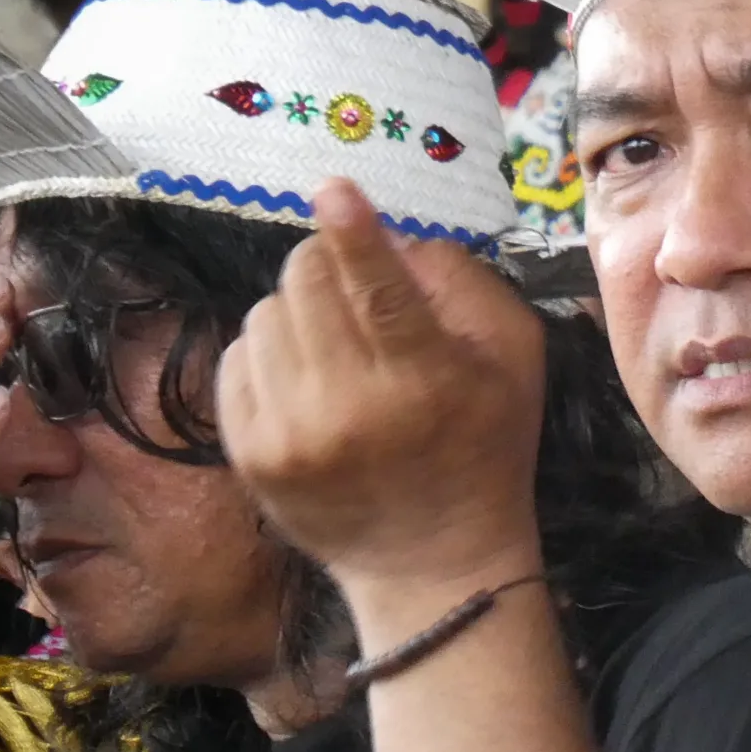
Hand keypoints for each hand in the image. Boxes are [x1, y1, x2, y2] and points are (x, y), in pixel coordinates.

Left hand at [218, 176, 546, 596]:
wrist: (432, 562)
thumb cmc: (484, 448)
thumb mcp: (513, 360)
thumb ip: (464, 286)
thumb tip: (394, 238)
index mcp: (423, 381)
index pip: (380, 293)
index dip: (355, 235)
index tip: (334, 189)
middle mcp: (348, 408)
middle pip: (305, 282)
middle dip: (327, 263)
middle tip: (353, 288)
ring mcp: (289, 435)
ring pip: (265, 313)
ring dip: (298, 310)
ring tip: (333, 346)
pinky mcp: (249, 455)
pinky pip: (236, 358)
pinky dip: (269, 353)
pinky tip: (305, 380)